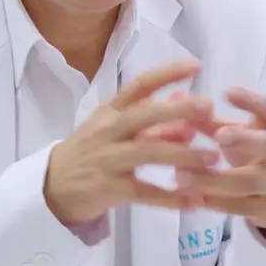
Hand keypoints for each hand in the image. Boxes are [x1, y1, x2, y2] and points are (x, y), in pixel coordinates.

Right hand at [43, 61, 224, 226]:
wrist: (51, 187)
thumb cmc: (91, 151)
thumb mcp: (115, 128)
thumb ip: (151, 115)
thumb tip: (185, 97)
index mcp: (111, 111)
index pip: (139, 85)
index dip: (167, 73)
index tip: (195, 66)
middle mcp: (108, 131)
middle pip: (144, 115)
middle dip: (177, 110)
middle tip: (209, 108)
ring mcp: (107, 160)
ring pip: (148, 153)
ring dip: (183, 155)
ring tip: (213, 158)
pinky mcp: (108, 189)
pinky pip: (144, 192)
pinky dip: (170, 197)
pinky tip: (194, 200)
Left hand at [154, 87, 265, 251]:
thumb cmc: (257, 154)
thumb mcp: (242, 135)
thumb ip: (211, 122)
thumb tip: (175, 101)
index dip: (251, 101)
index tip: (227, 92)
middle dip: (244, 139)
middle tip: (219, 135)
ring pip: (246, 183)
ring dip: (212, 179)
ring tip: (181, 175)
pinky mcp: (264, 209)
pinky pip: (237, 207)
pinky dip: (212, 202)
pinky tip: (188, 197)